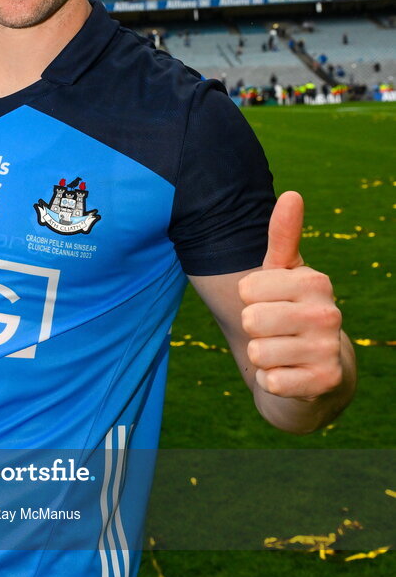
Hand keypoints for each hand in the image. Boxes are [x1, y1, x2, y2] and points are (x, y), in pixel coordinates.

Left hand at [239, 191, 343, 400]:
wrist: (315, 371)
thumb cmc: (289, 311)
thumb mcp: (282, 274)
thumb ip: (282, 237)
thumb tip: (292, 194)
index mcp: (315, 281)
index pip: (247, 287)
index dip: (249, 299)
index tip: (268, 302)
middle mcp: (329, 313)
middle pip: (250, 319)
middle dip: (252, 329)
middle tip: (274, 331)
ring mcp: (329, 349)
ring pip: (258, 352)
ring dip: (261, 357)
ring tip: (281, 352)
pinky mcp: (324, 382)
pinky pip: (270, 381)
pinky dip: (270, 381)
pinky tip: (288, 375)